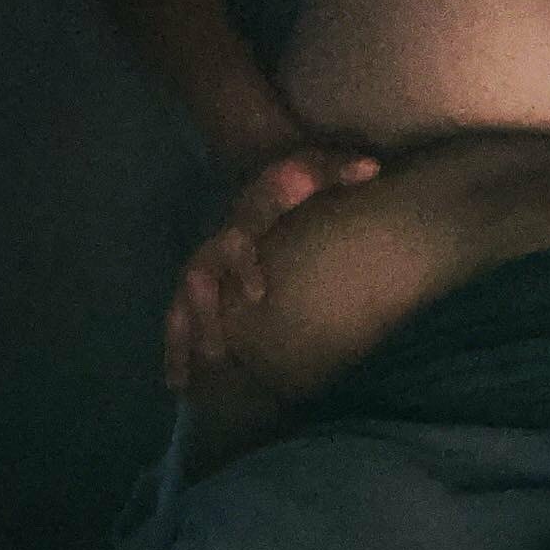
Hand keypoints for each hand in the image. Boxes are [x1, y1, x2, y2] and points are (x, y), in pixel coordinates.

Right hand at [164, 148, 379, 393]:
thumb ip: (341, 169)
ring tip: (184, 382)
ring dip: (181, 341)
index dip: (243, 266)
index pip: (237, 241)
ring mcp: (204, 264)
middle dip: (203, 315)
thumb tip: (373, 169)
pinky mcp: (198, 284)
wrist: (269, 176)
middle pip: (196, 278)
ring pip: (180, 303)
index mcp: (244, 217)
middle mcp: (217, 242)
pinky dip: (175, 349)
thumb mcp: (317, 167)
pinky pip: (180, 318)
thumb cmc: (297, 177)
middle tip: (218, 353)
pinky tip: (177, 383)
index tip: (258, 296)